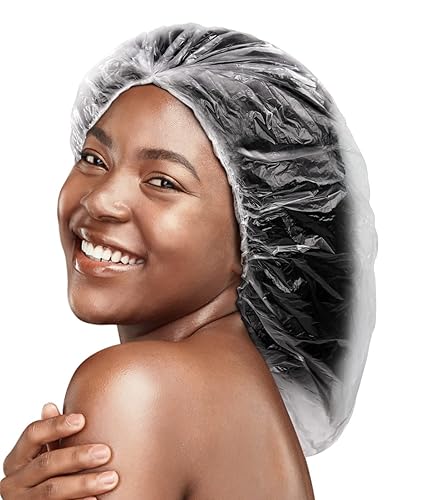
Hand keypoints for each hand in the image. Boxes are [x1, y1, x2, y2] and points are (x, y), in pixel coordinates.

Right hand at [0, 402, 118, 498]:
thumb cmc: (48, 476)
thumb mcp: (43, 455)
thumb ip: (49, 435)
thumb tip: (49, 406)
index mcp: (17, 459)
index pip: (33, 434)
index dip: (56, 425)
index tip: (82, 420)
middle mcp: (14, 481)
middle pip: (46, 463)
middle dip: (77, 457)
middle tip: (105, 452)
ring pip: (52, 490)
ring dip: (83, 483)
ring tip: (110, 478)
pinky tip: (95, 499)